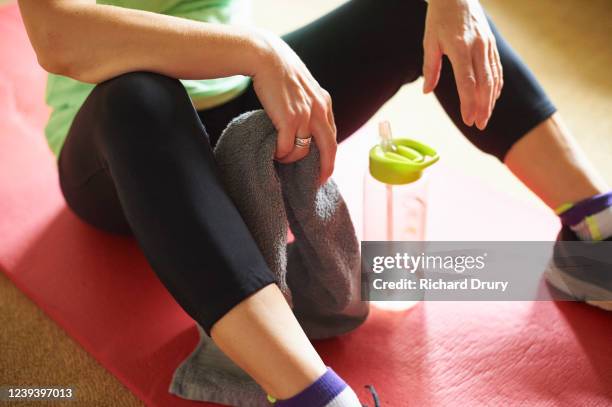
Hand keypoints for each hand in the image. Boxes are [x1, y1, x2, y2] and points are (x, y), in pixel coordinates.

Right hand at [250, 30, 336, 183]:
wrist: (266, 57)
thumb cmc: (279, 70)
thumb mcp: (302, 86)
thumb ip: (307, 103)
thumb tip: (302, 123)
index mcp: (324, 102)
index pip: (332, 134)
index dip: (330, 154)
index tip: (325, 166)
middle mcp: (319, 110)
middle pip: (329, 148)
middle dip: (326, 168)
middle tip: (318, 181)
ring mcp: (306, 116)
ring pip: (304, 151)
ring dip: (293, 159)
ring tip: (283, 159)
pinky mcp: (289, 120)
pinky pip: (287, 148)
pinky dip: (281, 154)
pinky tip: (274, 153)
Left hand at [422, 0, 502, 129]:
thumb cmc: (440, 18)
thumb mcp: (429, 41)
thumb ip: (430, 67)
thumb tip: (426, 91)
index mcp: (460, 47)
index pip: (467, 81)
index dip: (468, 103)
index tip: (468, 120)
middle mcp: (478, 47)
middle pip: (484, 83)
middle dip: (483, 107)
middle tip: (479, 125)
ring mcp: (488, 45)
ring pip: (494, 78)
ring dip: (491, 100)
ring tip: (485, 118)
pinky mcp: (492, 45)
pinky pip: (497, 69)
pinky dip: (496, 86)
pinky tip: (492, 99)